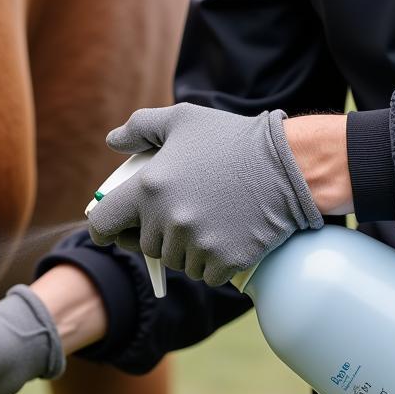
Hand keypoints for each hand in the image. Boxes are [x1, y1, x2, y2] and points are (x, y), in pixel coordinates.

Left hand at [86, 103, 323, 285]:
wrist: (290, 165)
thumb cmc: (232, 140)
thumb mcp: (183, 119)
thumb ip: (140, 127)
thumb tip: (112, 141)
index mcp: (149, 189)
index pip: (104, 224)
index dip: (104, 229)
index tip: (111, 231)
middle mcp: (168, 221)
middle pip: (145, 246)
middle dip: (157, 233)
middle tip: (182, 212)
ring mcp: (197, 245)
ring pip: (176, 261)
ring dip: (186, 249)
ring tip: (210, 219)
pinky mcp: (224, 262)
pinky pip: (205, 274)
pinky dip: (212, 262)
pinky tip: (227, 236)